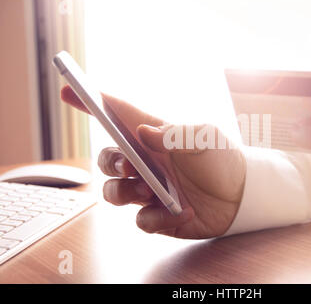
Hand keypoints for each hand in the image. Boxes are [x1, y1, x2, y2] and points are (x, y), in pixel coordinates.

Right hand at [61, 85, 245, 238]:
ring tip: (153, 191)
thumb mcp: (205, 140)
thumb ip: (175, 135)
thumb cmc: (223, 159)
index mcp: (154, 137)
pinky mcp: (157, 214)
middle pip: (106, 159)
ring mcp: (149, 189)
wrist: (242, 197)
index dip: (91, 103)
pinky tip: (182, 212)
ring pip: (113, 192)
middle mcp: (146, 162)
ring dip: (126, 193)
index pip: (117, 115)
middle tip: (131, 166)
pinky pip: (141, 220)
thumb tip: (143, 134)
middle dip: (110, 162)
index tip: (68, 91)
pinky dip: (158, 219)